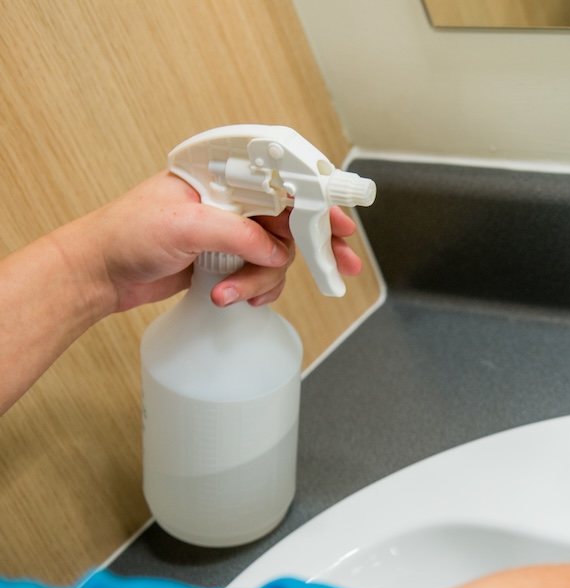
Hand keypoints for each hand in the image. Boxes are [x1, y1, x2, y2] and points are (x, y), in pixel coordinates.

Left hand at [74, 171, 361, 312]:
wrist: (96, 275)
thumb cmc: (123, 235)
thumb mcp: (186, 226)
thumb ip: (239, 235)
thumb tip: (277, 250)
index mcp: (221, 178)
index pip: (282, 183)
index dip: (317, 202)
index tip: (341, 224)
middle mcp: (230, 203)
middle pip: (290, 222)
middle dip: (313, 248)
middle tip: (340, 266)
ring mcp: (229, 234)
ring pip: (277, 257)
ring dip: (262, 280)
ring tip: (232, 291)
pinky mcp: (225, 262)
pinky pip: (260, 276)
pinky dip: (254, 290)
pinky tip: (233, 296)